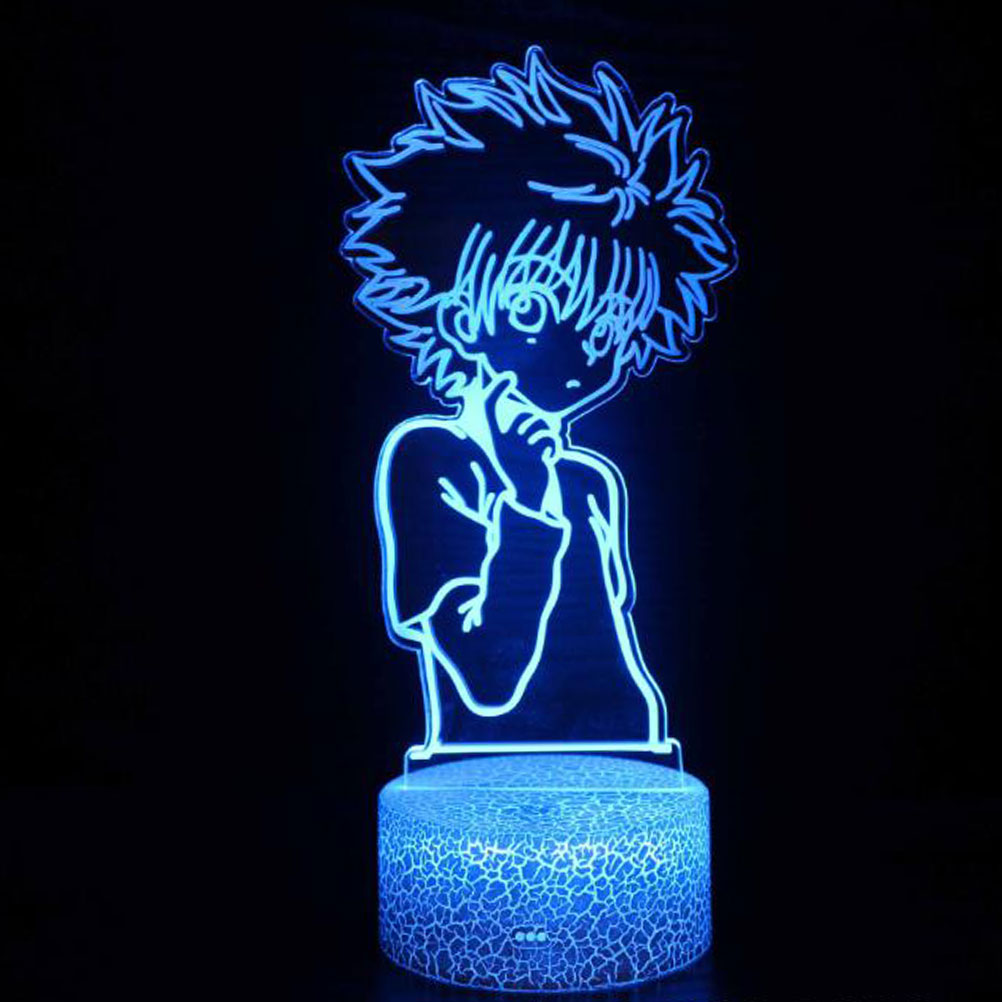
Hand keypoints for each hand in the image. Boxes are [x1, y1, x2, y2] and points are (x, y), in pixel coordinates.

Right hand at [484, 375, 560, 512]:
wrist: (527, 500)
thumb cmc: (523, 472)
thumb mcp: (518, 452)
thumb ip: (525, 434)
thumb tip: (542, 418)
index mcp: (496, 439)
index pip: (490, 408)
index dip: (496, 390)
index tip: (510, 376)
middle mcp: (505, 441)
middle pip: (527, 416)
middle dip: (540, 424)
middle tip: (543, 441)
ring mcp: (519, 448)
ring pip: (541, 426)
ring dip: (549, 436)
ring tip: (547, 450)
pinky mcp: (534, 456)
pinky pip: (550, 439)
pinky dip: (555, 447)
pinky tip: (550, 459)